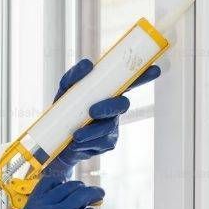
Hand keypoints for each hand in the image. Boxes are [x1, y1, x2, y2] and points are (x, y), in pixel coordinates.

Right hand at [0, 177, 102, 208]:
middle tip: (88, 191)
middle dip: (81, 188)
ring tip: (99, 195)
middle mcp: (43, 207)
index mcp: (32, 204)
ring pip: (80, 196)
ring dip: (93, 193)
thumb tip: (55, 199)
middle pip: (68, 187)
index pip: (49, 181)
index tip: (70, 184)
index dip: (62, 181)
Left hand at [42, 58, 160, 179]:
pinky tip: (77, 143)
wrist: (54, 141)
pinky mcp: (107, 144)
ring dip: (92, 131)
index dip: (142, 76)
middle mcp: (113, 109)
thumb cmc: (63, 112)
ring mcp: (112, 127)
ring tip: (77, 134)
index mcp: (107, 93)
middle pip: (122, 105)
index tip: (154, 70)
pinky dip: (88, 142)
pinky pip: (102, 143)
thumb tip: (88, 64)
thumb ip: (73, 76)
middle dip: (110, 107)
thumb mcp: (64, 92)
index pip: (128, 82)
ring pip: (109, 127)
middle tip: (92, 111)